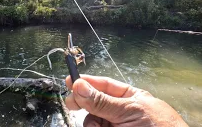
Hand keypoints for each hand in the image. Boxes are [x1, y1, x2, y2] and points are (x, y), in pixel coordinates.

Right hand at [65, 75, 187, 126]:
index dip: (87, 82)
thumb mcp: (130, 110)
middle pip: (93, 103)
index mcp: (129, 97)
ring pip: (91, 121)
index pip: (104, 85)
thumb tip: (81, 86)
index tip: (71, 80)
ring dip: (90, 122)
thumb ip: (103, 101)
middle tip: (72, 103)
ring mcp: (114, 126)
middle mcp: (119, 112)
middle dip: (82, 102)